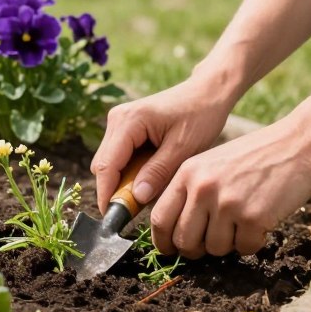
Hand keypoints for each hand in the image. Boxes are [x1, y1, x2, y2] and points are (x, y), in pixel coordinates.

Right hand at [90, 78, 233, 213]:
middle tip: (136, 212)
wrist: (207, 92)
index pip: (106, 165)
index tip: (115, 219)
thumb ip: (158, 172)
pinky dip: (129, 172)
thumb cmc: (200, 116)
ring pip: (109, 163)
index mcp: (128, 121)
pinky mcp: (125, 128)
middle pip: (103, 165)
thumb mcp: (183, 148)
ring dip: (123, 182)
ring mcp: (119, 122)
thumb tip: (136, 198)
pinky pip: (119, 157)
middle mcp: (117, 119)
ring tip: (148, 194)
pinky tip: (150, 179)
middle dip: (115, 190)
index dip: (107, 194)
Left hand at [150, 117, 310, 257]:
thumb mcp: (211, 163)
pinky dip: (253, 242)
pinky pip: (245, 248)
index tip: (170, 250)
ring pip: (215, 248)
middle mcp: (202, 188)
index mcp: (187, 173)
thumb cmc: (256, 155)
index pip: (160, 218)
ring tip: (242, 221)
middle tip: (210, 244)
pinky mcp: (253, 216)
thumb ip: (191, 191)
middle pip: (183, 241)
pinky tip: (261, 221)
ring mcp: (227, 203)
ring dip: (229, 244)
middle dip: (195, 250)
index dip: (163, 241)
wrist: (298, 144)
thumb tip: (176, 231)